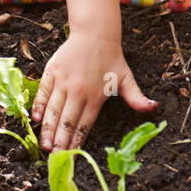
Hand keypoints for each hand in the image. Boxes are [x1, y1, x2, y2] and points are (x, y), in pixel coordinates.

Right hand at [31, 33, 157, 151]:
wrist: (95, 33)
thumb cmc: (111, 58)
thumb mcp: (127, 79)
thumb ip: (137, 97)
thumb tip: (153, 108)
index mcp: (96, 97)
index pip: (84, 125)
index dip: (76, 142)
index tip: (70, 156)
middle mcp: (79, 91)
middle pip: (67, 121)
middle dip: (60, 141)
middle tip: (54, 157)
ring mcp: (64, 81)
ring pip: (54, 110)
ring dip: (48, 129)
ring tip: (44, 145)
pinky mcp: (53, 71)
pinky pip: (43, 92)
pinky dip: (39, 106)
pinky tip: (36, 119)